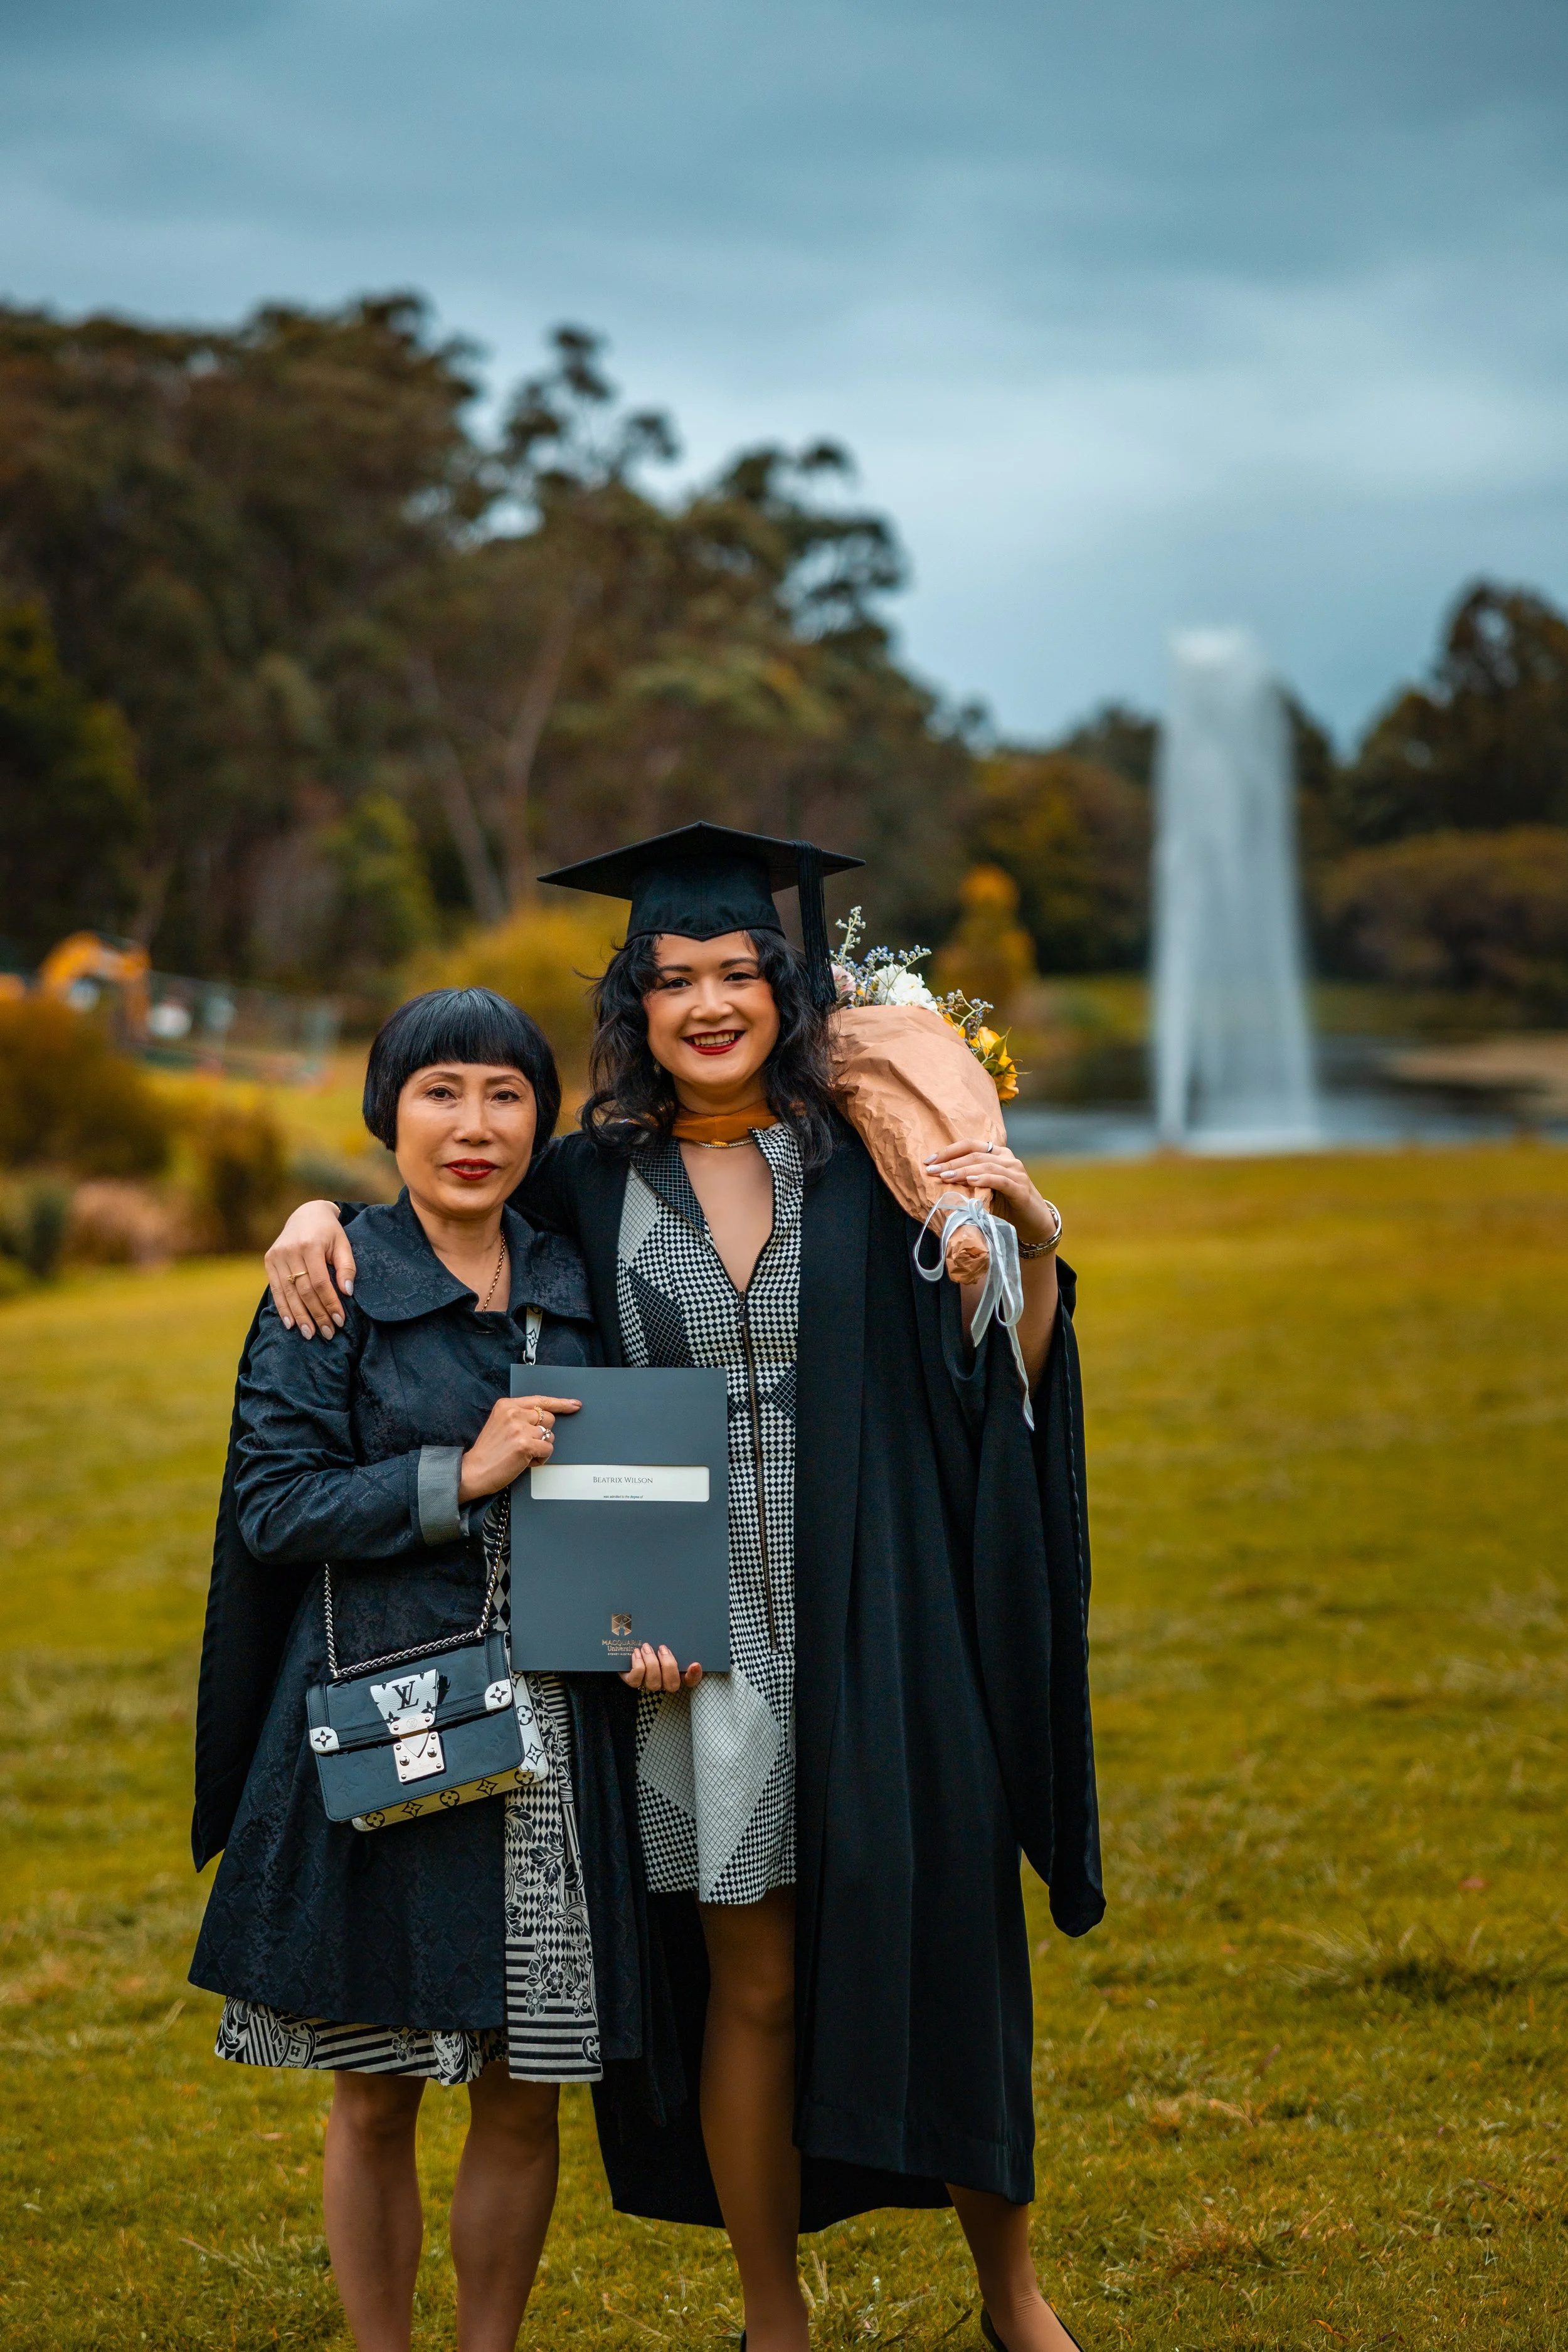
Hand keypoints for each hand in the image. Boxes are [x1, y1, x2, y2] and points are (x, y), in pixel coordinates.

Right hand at [266, 1200, 357, 1337]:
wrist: (306, 1214)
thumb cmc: (329, 1232)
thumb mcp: (343, 1244)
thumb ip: (347, 1267)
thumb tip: (347, 1292)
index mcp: (311, 1245)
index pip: (320, 1282)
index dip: (330, 1303)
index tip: (339, 1321)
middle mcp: (291, 1250)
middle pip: (304, 1291)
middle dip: (316, 1314)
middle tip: (327, 1333)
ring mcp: (277, 1255)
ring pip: (288, 1293)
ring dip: (299, 1316)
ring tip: (309, 1334)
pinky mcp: (269, 1260)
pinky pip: (276, 1289)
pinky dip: (283, 1308)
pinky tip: (290, 1324)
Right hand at [458, 1395, 581, 1502]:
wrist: (473, 1471)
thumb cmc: (489, 1452)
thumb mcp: (500, 1424)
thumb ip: (520, 1417)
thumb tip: (545, 1419)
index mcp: (507, 1405)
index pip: (540, 1400)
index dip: (560, 1403)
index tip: (574, 1404)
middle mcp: (514, 1413)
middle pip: (548, 1419)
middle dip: (543, 1433)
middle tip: (526, 1444)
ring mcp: (520, 1428)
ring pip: (550, 1436)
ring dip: (541, 1448)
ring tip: (522, 1454)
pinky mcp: (526, 1444)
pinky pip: (548, 1450)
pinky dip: (540, 1459)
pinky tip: (525, 1462)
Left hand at [620, 1643, 702, 1693]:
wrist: (626, 1640)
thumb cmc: (651, 1639)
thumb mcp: (664, 1637)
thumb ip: (674, 1638)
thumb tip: (684, 1630)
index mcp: (676, 1671)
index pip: (691, 1680)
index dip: (694, 1675)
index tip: (694, 1664)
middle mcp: (663, 1681)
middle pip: (672, 1684)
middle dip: (668, 1665)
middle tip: (662, 1648)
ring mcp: (648, 1682)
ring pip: (654, 1683)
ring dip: (651, 1663)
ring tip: (646, 1647)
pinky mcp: (633, 1680)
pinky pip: (636, 1681)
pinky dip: (637, 1666)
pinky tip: (636, 1653)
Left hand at [924, 1138, 1060, 1248]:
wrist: (1034, 1224)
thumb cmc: (1006, 1206)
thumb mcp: (984, 1190)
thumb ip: (970, 1180)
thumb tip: (940, 1178)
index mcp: (999, 1154)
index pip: (970, 1145)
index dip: (949, 1151)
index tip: (929, 1161)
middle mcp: (1008, 1159)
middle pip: (975, 1154)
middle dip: (950, 1162)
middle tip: (932, 1171)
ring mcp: (1016, 1173)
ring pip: (986, 1165)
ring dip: (962, 1170)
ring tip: (945, 1177)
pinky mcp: (1020, 1188)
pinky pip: (1000, 1180)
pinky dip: (983, 1179)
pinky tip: (969, 1181)